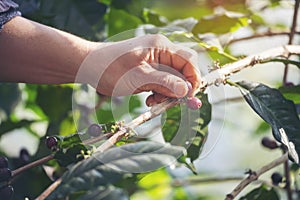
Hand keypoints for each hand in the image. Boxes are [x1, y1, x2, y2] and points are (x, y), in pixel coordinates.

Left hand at [78, 34, 200, 105]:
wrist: (89, 68)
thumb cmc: (110, 68)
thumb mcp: (138, 77)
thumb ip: (164, 82)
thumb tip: (186, 90)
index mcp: (161, 47)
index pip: (188, 61)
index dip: (192, 79)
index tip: (188, 97)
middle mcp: (160, 52)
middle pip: (182, 71)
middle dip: (178, 89)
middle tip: (169, 103)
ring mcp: (154, 62)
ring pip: (172, 80)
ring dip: (167, 94)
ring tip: (154, 102)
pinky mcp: (148, 71)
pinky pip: (161, 84)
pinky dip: (159, 93)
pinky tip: (149, 99)